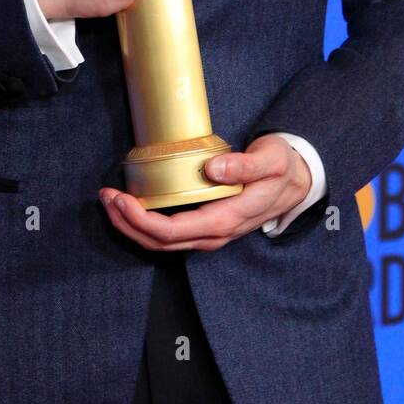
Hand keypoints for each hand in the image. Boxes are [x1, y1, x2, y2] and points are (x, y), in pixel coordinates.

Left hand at [98, 134, 312, 250]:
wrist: (297, 182)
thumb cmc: (282, 169)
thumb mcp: (270, 160)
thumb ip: (244, 166)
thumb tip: (213, 169)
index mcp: (226, 219)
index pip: (174, 231)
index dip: (142, 220)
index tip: (121, 199)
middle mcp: (214, 234)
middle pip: (160, 242)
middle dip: (127, 223)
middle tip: (105, 198)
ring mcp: (210, 233)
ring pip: (162, 242)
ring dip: (132, 225)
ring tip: (111, 201)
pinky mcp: (206, 226)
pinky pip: (170, 234)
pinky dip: (146, 223)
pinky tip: (133, 206)